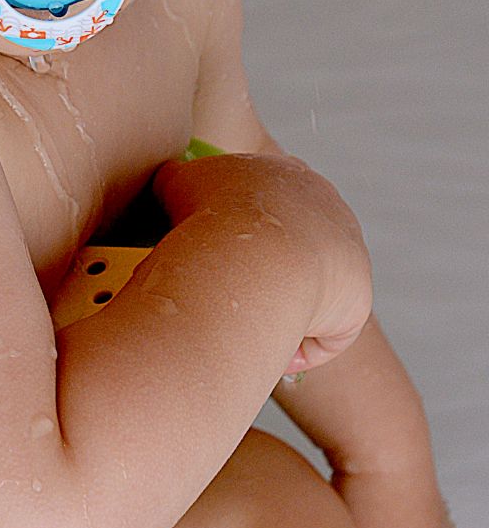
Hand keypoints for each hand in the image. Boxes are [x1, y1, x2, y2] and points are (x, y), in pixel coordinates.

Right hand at [152, 150, 371, 371]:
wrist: (256, 255)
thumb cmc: (213, 214)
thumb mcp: (181, 182)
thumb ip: (179, 180)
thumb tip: (169, 186)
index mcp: (291, 175)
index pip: (273, 208)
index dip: (243, 237)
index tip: (219, 260)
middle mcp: (328, 208)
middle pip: (296, 250)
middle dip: (266, 277)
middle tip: (230, 299)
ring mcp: (348, 252)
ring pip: (312, 291)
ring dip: (281, 313)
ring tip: (244, 330)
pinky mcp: (357, 298)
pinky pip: (326, 331)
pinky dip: (298, 345)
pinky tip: (271, 351)